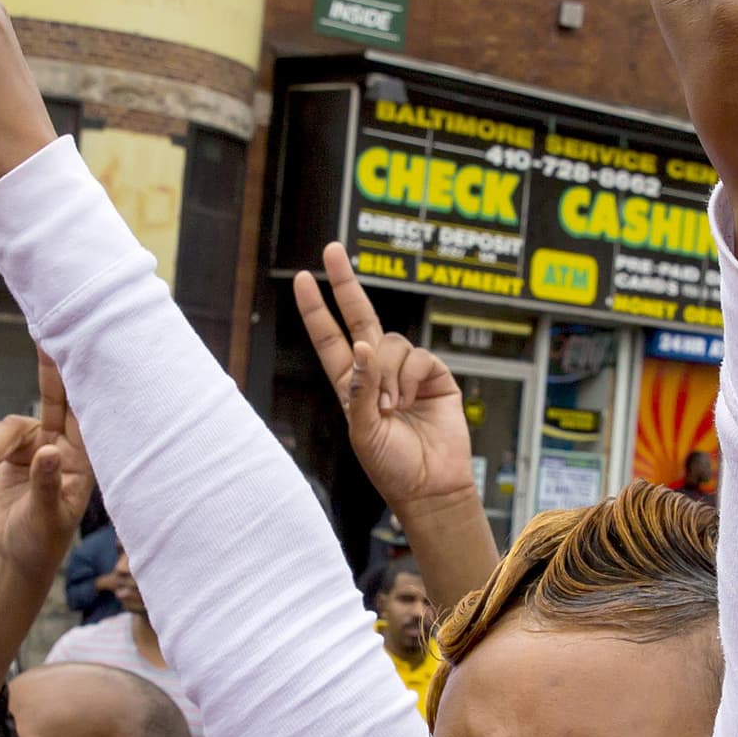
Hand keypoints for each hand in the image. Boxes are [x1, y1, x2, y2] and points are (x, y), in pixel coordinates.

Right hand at [0, 356, 93, 581]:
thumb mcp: (46, 519)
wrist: (17, 559)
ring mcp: (37, 448)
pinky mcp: (14, 455)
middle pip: (56, 400)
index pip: (86, 414)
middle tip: (44, 336)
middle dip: (49, 372)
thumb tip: (49, 451)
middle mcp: (63, 448)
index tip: (81, 349)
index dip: (82, 382)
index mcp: (83, 461)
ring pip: (10, 427)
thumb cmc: (42, 543)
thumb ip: (47, 484)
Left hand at [292, 243, 471, 512]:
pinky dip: (409, 378)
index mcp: (350, 385)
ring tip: (391, 409)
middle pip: (360, 316)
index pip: (329, 338)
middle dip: (345, 282)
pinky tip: (410, 402)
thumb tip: (361, 345)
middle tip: (332, 250)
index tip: (304, 279)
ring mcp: (406, 372)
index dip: (317, 309)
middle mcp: (376, 372)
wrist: (431, 486)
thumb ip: (359, 389)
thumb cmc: (391, 467)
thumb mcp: (362, 432)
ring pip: (391, 343)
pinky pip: (418, 356)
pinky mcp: (433, 375)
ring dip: (388, 375)